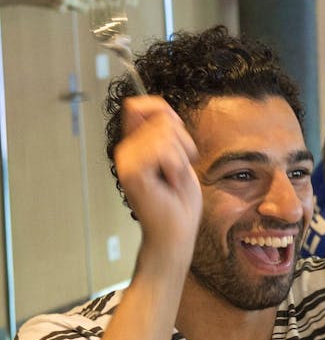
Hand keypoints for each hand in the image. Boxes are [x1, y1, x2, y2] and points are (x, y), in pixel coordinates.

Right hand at [114, 96, 201, 268]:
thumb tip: (159, 109)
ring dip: (180, 159)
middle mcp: (126, 149)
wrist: (174, 234)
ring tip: (172, 179)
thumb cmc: (178, 203)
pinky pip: (163, 150)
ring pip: (166, 134)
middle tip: (176, 173)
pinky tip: (169, 183)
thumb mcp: (179, 159)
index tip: (178, 147)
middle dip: (183, 146)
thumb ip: (168, 133)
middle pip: (163, 119)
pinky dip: (176, 167)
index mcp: (135, 144)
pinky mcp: (132, 171)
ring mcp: (126, 159)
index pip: (146, 105)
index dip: (170, 120)